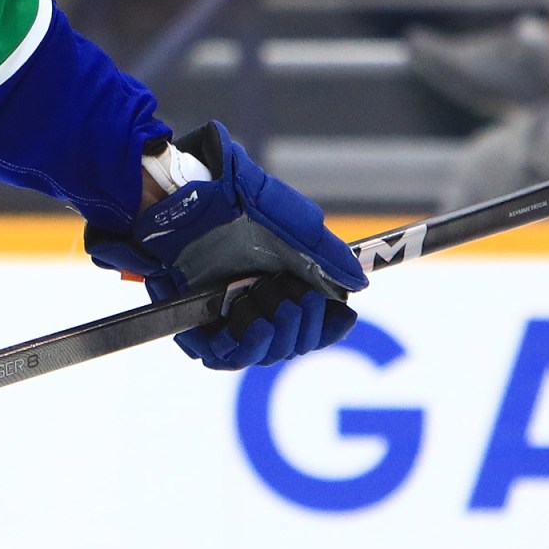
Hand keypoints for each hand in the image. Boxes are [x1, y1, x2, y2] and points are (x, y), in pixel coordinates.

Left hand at [85, 121, 365, 368]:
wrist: (188, 193)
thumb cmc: (238, 199)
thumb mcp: (293, 223)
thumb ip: (326, 254)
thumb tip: (359, 284)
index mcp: (280, 280)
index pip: (312, 324)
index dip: (329, 327)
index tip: (341, 317)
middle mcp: (253, 300)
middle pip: (287, 344)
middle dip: (302, 330)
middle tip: (301, 302)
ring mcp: (223, 311)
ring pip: (255, 354)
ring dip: (276, 343)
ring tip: (278, 315)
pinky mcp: (193, 318)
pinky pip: (216, 354)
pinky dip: (238, 349)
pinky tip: (254, 329)